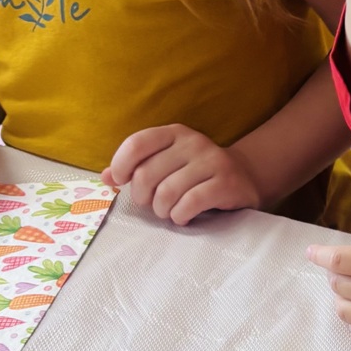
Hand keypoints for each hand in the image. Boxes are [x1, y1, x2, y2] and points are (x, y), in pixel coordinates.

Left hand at [104, 124, 260, 224]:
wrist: (245, 177)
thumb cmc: (195, 175)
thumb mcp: (167, 164)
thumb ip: (136, 168)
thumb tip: (104, 177)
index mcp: (174, 133)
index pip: (137, 143)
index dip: (121, 165)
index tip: (121, 182)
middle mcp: (193, 142)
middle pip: (147, 175)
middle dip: (143, 198)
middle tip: (152, 204)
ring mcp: (212, 161)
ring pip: (167, 192)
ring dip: (162, 210)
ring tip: (169, 212)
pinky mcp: (227, 182)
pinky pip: (190, 203)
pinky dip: (181, 215)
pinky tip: (184, 216)